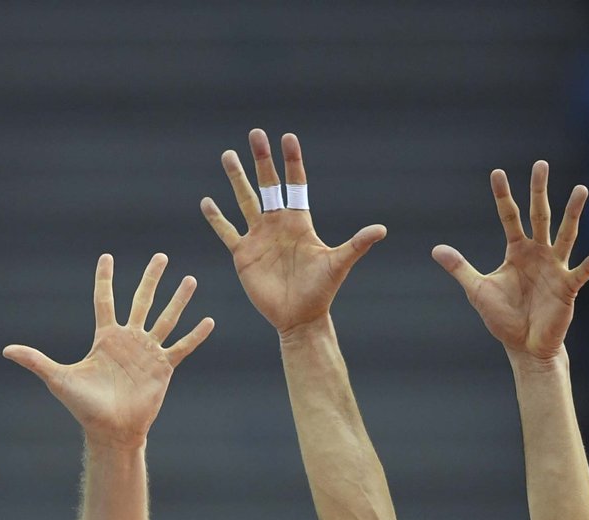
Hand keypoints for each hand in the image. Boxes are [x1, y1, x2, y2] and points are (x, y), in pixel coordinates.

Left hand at [3, 252, 213, 447]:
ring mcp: (148, 352)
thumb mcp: (58, 379)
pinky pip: (181, 347)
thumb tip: (5, 350)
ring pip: (165, 318)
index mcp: (105, 338)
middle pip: (141, 301)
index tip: (107, 256)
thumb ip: (35, 361)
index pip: (104, 300)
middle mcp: (128, 340)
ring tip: (190, 279)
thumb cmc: (84, 406)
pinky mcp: (163, 367)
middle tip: (160, 256)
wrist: (110, 430)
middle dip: (150, 279)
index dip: (105, 279)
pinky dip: (195, 335)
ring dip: (177, 299)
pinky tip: (209, 320)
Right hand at [202, 129, 384, 336]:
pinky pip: (227, 232)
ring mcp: (259, 238)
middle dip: (261, 160)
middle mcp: (277, 224)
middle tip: (255, 134)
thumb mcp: (339, 263)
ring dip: (236, 179)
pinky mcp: (243, 255)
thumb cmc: (322, 290)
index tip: (287, 138)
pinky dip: (217, 218)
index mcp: (299, 222)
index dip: (292, 162)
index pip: (295, 184)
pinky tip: (207, 202)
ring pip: (245, 201)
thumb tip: (381, 229)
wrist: (299, 317)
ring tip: (228, 155)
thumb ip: (356, 244)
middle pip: (267, 185)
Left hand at [433, 162, 588, 363]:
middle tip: (540, 164)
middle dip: (539, 191)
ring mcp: (555, 268)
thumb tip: (435, 249)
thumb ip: (460, 268)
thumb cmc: (503, 317)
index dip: (502, 196)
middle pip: (540, 215)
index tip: (497, 172)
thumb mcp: (477, 290)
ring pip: (565, 235)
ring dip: (572, 214)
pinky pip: (580, 273)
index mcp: (517, 251)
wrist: (524, 345)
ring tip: (580, 190)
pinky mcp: (567, 288)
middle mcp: (538, 253)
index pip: (509, 217)